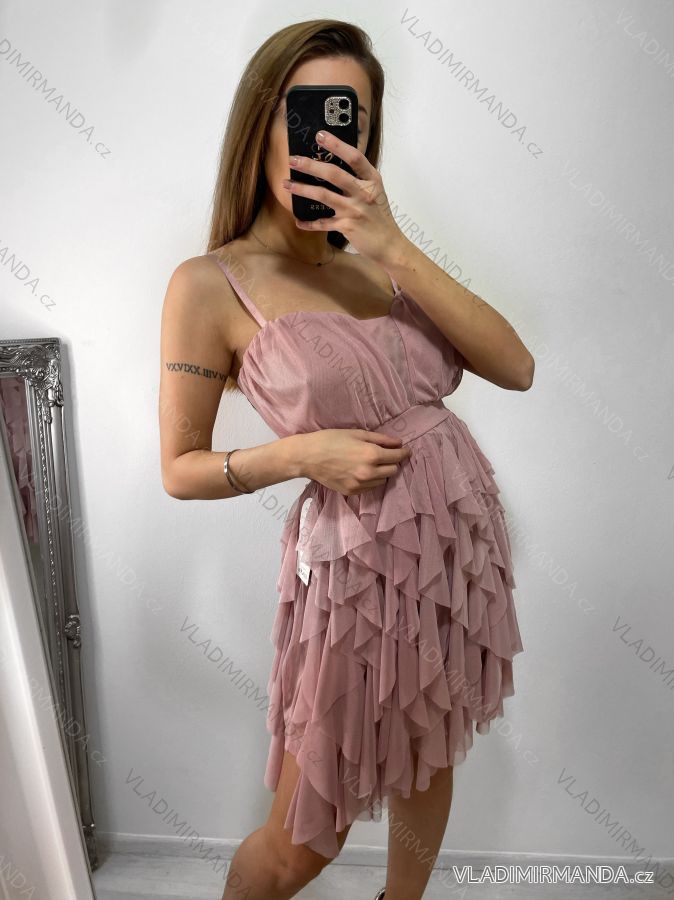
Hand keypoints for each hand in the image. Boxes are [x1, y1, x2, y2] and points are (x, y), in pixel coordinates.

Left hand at [284, 130, 404, 266]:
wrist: (389, 244)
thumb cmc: (379, 217)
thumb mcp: (375, 192)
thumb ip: (358, 180)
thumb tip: (332, 167)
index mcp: (371, 180)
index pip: (354, 157)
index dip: (337, 144)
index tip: (320, 135)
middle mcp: (363, 192)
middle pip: (334, 173)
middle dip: (310, 165)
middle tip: (292, 160)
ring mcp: (354, 210)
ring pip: (323, 195)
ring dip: (302, 189)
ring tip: (286, 184)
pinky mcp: (347, 227)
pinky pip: (323, 223)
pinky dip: (309, 223)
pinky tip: (299, 221)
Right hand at [298, 428, 411, 494]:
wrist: (308, 456)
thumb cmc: (331, 439)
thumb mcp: (357, 433)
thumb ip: (380, 439)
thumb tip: (398, 443)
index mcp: (372, 455)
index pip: (397, 457)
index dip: (404, 452)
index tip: (406, 450)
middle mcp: (369, 472)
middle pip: (393, 471)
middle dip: (393, 462)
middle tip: (386, 455)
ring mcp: (360, 484)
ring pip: (382, 480)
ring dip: (382, 472)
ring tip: (371, 463)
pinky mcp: (352, 492)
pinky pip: (370, 488)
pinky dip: (370, 480)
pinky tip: (361, 471)